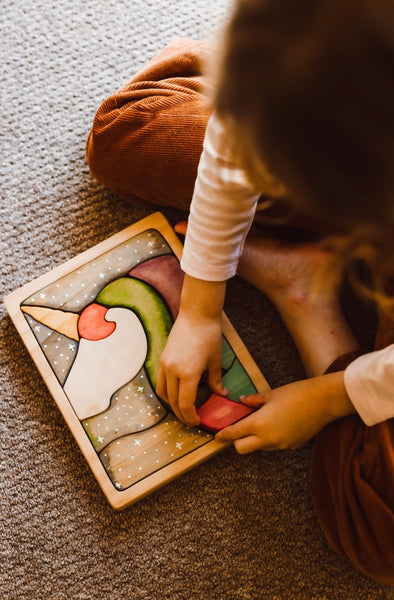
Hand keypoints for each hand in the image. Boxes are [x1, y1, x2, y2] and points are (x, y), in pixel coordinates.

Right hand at [156, 310, 226, 425]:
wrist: (196, 314)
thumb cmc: (209, 335)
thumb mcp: (215, 360)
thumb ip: (215, 380)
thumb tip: (221, 394)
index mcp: (188, 374)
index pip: (185, 403)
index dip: (191, 416)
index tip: (197, 421)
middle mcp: (172, 371)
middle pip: (173, 401)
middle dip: (181, 414)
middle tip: (191, 420)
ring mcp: (165, 364)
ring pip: (163, 392)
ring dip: (172, 404)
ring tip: (183, 408)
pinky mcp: (162, 358)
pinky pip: (161, 381)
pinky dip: (167, 391)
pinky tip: (177, 392)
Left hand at [215, 372, 354, 451]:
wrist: (323, 401)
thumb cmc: (297, 393)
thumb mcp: (271, 394)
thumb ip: (253, 400)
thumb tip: (242, 402)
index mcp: (259, 424)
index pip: (234, 434)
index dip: (223, 435)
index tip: (217, 436)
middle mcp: (268, 438)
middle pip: (242, 449)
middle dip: (237, 441)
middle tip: (238, 430)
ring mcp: (280, 445)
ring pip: (259, 448)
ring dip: (255, 439)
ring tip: (262, 422)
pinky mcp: (291, 446)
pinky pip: (275, 445)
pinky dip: (271, 438)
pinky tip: (279, 424)